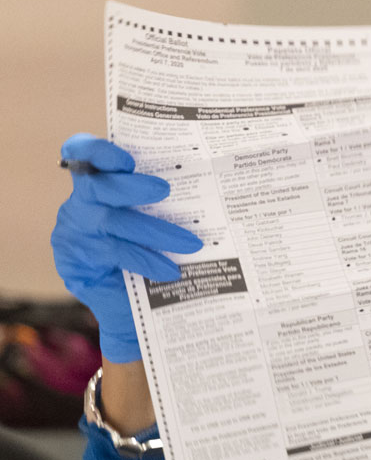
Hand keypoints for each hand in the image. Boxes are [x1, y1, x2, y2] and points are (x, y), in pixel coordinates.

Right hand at [51, 134, 201, 361]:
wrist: (132, 308)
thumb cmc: (151, 252)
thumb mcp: (156, 219)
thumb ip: (162, 200)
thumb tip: (207, 183)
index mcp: (96, 184)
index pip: (84, 154)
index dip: (98, 151)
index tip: (127, 158)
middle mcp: (80, 204)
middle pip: (97, 185)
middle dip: (132, 186)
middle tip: (165, 189)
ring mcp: (73, 232)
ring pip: (112, 221)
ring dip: (154, 231)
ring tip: (192, 243)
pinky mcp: (74, 262)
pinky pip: (113, 254)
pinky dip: (145, 260)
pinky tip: (171, 270)